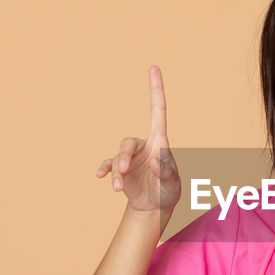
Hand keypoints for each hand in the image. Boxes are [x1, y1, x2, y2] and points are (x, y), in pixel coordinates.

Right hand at [96, 65, 180, 230]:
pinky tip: (101, 177)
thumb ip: (168, 172)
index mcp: (160, 142)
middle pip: (128, 142)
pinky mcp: (120, 170)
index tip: (154, 67)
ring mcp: (130, 157)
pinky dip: (105, 170)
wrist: (155, 207)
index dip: (156, 89)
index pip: (158, 111)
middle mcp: (143, 146)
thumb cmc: (168, 192)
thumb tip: (156, 161)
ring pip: (118, 155)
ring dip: (116, 170)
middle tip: (123, 170)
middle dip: (124, 155)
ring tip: (118, 187)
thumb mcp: (173, 184)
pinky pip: (108, 164)